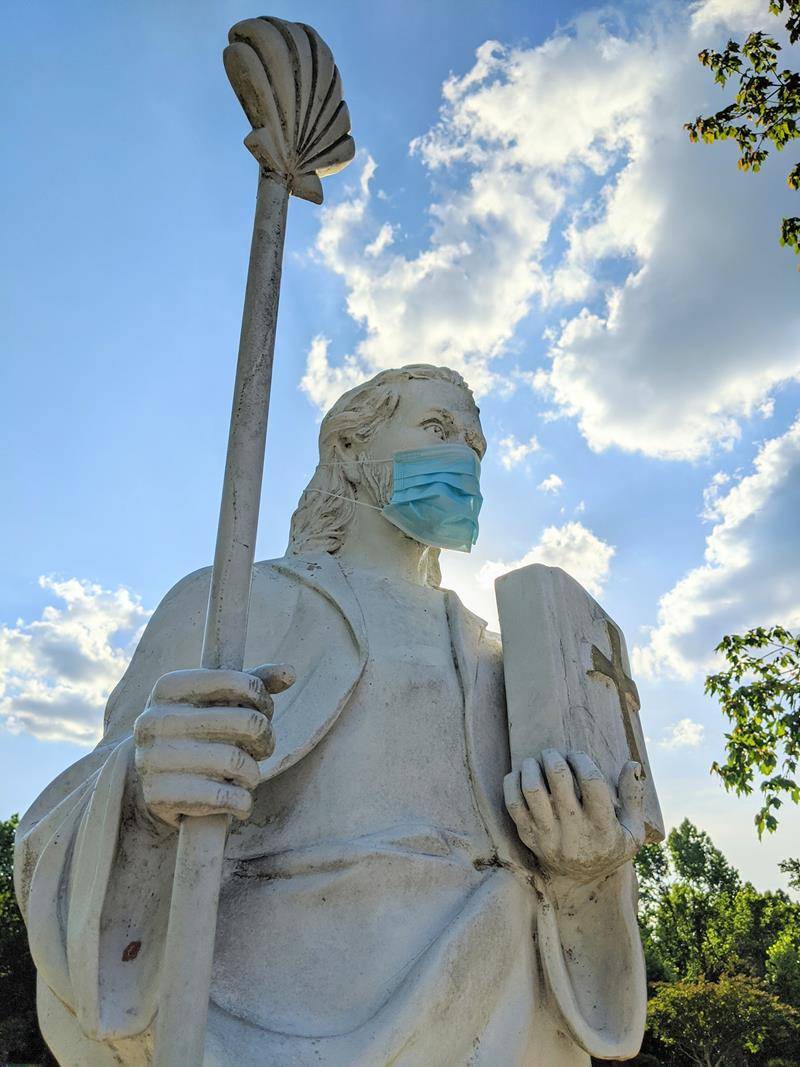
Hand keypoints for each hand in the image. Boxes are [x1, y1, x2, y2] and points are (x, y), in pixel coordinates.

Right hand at [133, 664, 293, 827]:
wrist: (150, 783)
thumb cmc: (196, 733)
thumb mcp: (219, 702)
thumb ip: (254, 683)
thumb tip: (289, 673)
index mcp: (168, 687)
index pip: (238, 682)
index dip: (263, 699)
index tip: (264, 711)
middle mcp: (154, 719)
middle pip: (247, 722)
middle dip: (265, 738)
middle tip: (262, 747)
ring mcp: (152, 758)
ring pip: (237, 762)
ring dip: (253, 774)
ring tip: (246, 776)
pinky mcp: (158, 796)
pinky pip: (223, 798)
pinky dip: (242, 803)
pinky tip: (238, 801)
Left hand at [504, 749, 644, 885]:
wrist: (580, 881)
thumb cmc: (609, 846)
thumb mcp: (633, 830)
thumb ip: (634, 796)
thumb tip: (633, 763)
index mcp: (602, 825)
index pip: (592, 781)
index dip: (582, 759)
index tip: (576, 755)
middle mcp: (574, 830)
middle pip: (559, 778)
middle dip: (554, 756)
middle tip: (553, 753)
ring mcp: (548, 834)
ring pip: (532, 788)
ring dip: (532, 766)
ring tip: (536, 761)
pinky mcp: (529, 837)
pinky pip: (513, 803)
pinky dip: (512, 782)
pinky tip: (521, 774)